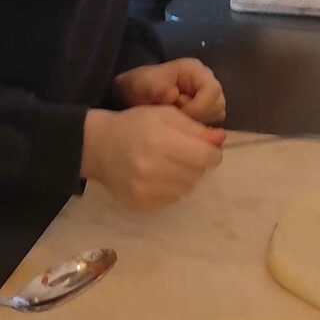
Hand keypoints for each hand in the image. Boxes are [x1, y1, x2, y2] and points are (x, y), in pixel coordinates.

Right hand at [82, 105, 225, 210]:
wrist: (99, 147)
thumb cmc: (135, 125)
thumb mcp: (165, 115)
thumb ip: (195, 128)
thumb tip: (221, 139)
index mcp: (161, 142)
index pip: (206, 157)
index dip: (212, 152)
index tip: (206, 148)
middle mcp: (153, 169)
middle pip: (198, 174)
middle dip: (197, 163)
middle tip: (181, 153)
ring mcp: (146, 191)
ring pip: (187, 188)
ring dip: (184, 176)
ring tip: (167, 164)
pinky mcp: (141, 205)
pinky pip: (172, 200)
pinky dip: (171, 188)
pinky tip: (157, 177)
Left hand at [115, 57, 227, 123]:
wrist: (136, 94)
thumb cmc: (142, 85)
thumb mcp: (145, 85)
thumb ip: (158, 89)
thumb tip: (173, 94)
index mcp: (195, 70)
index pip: (212, 90)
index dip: (200, 106)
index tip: (181, 114)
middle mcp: (206, 80)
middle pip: (218, 103)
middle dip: (200, 115)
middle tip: (179, 120)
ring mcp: (207, 95)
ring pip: (217, 114)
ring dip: (200, 122)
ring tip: (179, 122)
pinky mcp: (205, 108)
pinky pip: (211, 121)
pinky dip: (198, 126)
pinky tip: (182, 125)